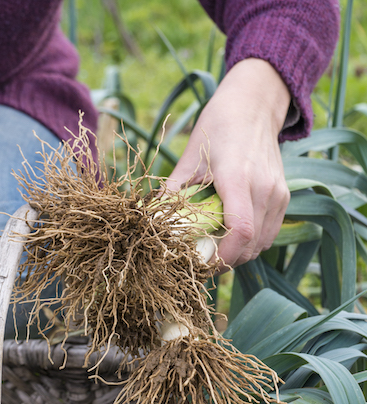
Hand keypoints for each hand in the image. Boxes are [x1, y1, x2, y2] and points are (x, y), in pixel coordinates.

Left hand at [166, 58, 290, 269]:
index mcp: (238, 178)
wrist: (253, 106)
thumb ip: (172, 192)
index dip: (222, 257)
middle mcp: (264, 189)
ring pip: (262, 243)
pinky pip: (270, 233)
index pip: (240, 232)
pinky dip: (252, 244)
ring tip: (216, 250)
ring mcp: (279, 194)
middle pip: (251, 245)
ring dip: (240, 254)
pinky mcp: (284, 196)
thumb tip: (152, 222)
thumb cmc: (217, 128)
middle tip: (202, 262)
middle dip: (226, 261)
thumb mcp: (189, 158)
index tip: (201, 264)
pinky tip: (232, 237)